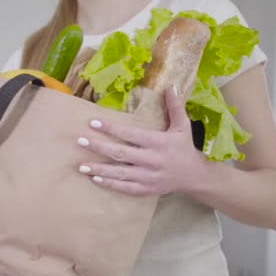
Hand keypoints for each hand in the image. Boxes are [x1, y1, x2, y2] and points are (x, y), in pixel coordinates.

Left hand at [77, 86, 206, 195]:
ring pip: (120, 173)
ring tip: (81, 166)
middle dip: (99, 147)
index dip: (111, 128)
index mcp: (158, 143)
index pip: (131, 134)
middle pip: (120, 153)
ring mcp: (148, 177)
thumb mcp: (183, 126)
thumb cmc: (184, 148)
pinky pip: (125, 188)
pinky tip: (95, 179)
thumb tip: (169, 86)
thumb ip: (175, 107)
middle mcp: (151, 160)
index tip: (93, 122)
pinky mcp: (146, 189)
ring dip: (99, 169)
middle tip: (80, 141)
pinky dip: (110, 184)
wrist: (194, 177)